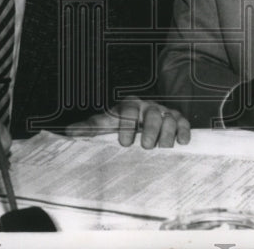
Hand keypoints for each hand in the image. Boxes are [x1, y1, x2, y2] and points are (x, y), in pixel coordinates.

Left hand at [65, 98, 189, 148]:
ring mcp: (164, 112)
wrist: (139, 124)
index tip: (124, 143)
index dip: (128, 124)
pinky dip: (184, 131)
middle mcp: (148, 107)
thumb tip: (69, 133)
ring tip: (163, 148)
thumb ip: (89, 129)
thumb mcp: (105, 126)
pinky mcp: (177, 120)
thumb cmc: (120, 126)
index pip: (130, 110)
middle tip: (146, 146)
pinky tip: (182, 142)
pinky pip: (183, 122)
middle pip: (152, 113)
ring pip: (169, 117)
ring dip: (167, 132)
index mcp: (129, 106)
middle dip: (150, 129)